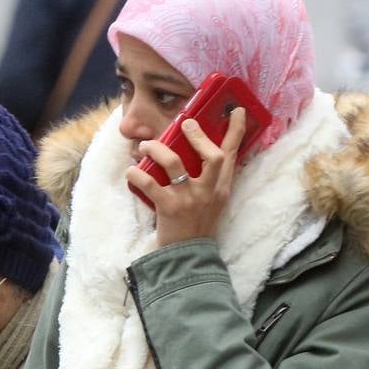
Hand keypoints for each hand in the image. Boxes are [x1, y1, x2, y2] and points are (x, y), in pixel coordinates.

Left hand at [125, 107, 246, 245]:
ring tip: (146, 146)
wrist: (187, 257)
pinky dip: (137, 176)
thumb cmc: (197, 226)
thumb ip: (210, 180)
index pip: (232, 156)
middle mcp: (208, 192)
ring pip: (175, 164)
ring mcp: (189, 200)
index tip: (237, 110)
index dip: (236, 131)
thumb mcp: (213, 203)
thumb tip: (198, 153)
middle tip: (184, 124)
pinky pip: (150, 185)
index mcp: (221, 189)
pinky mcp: (169, 209)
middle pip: (212, 156)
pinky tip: (131, 172)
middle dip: (197, 136)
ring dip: (158, 150)